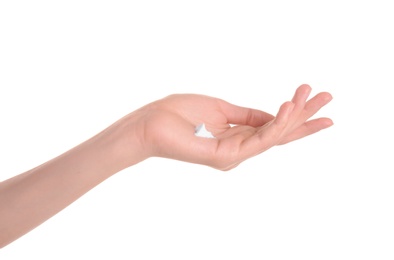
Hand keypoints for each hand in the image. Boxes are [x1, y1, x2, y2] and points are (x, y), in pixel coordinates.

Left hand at [129, 84, 332, 169]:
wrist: (151, 123)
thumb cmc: (180, 115)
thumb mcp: (221, 109)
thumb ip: (248, 115)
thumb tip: (273, 114)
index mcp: (238, 137)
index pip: (273, 127)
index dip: (296, 115)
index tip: (316, 99)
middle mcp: (239, 149)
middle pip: (279, 134)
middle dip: (305, 117)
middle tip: (329, 97)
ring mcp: (233, 155)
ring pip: (272, 137)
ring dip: (294, 116)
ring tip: (312, 96)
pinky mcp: (225, 156)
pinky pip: (257, 140)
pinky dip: (274, 124)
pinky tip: (287, 109)